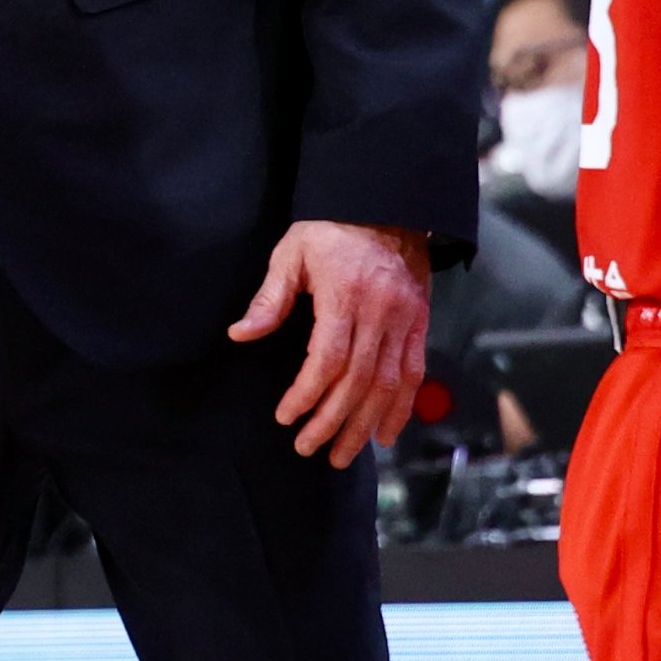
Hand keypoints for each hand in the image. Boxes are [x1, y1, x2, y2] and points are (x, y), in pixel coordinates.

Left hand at [235, 220, 432, 466]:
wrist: (388, 206)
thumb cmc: (330, 230)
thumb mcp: (292, 253)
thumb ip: (270, 298)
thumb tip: (240, 334)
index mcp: (346, 294)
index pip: (329, 357)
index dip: (308, 393)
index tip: (287, 417)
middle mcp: (381, 312)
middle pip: (359, 379)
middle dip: (334, 420)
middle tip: (309, 448)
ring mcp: (405, 320)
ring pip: (388, 384)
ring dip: (366, 425)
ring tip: (342, 454)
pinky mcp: (419, 324)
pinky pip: (413, 374)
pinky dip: (400, 408)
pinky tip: (385, 434)